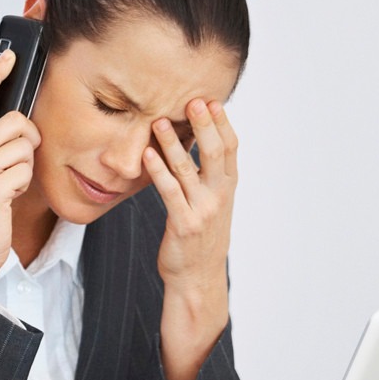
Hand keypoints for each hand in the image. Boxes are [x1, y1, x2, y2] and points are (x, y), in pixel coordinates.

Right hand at [0, 50, 40, 303]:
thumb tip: (17, 123)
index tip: (10, 57)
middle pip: (16, 122)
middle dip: (29, 141)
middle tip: (18, 163)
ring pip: (25, 147)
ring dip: (25, 168)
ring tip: (8, 186)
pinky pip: (25, 171)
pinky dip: (24, 185)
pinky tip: (8, 198)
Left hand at [143, 98, 237, 379]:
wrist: (197, 279)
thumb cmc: (201, 238)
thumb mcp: (212, 203)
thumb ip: (208, 176)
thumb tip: (197, 141)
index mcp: (227, 188)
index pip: (230, 149)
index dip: (222, 124)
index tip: (212, 100)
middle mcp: (219, 197)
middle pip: (215, 153)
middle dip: (205, 125)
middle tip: (194, 101)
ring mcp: (203, 211)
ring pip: (189, 170)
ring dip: (174, 144)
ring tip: (160, 121)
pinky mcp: (183, 225)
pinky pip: (169, 192)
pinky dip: (158, 171)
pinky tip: (147, 155)